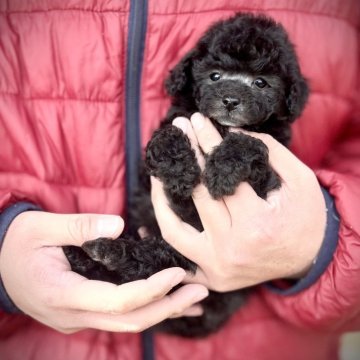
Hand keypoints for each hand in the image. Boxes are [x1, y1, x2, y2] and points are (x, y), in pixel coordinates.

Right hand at [0, 211, 207, 332]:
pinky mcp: (84, 311)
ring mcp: (79, 317)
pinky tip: (167, 299)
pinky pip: (120, 314)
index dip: (150, 289)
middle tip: (201, 291)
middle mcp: (74, 315)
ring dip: (162, 310)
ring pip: (128, 322)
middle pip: (130, 320)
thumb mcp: (42, 227)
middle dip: (168, 307)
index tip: (176, 273)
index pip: (117, 301)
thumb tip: (118, 226)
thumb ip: (79, 227)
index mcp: (63, 295)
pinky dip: (147, 306)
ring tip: (194, 298)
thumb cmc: (17, 243)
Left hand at [151, 113, 325, 291]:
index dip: (207, 144)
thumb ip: (268, 150)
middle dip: (188, 156)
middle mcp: (232, 249)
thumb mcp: (299, 178)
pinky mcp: (213, 278)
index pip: (221, 176)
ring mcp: (218, 268)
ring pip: (174, 231)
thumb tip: (230, 133)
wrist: (314, 256)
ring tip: (157, 173)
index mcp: (256, 224)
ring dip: (161, 199)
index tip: (197, 121)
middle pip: (198, 196)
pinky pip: (179, 256)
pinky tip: (157, 211)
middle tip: (180, 129)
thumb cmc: (307, 215)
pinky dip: (167, 233)